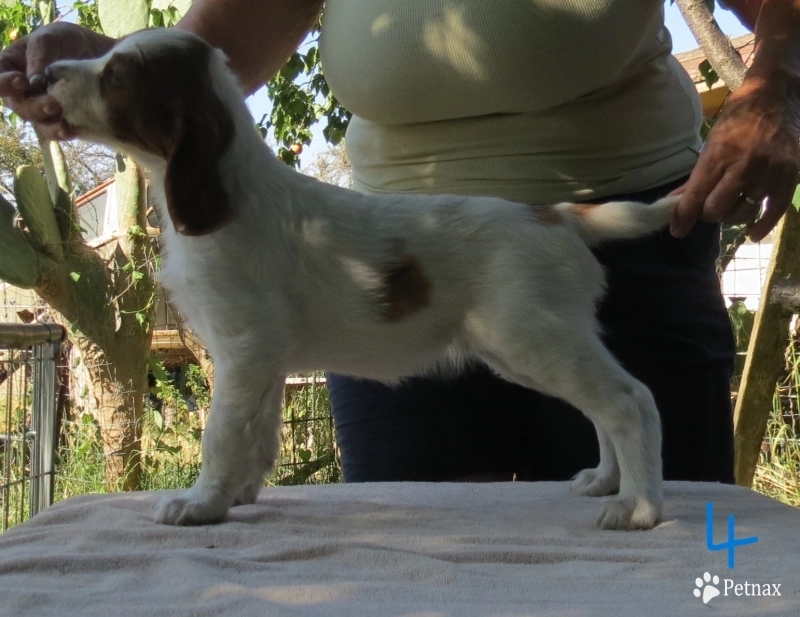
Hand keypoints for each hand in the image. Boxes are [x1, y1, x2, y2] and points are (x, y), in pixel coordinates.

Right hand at [0, 22, 114, 138]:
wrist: (97, 54)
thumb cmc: (67, 40)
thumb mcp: (51, 38)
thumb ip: (39, 54)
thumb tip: (33, 80)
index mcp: (10, 66)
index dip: (4, 84)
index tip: (21, 81)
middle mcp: (21, 89)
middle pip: (18, 104)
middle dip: (33, 107)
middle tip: (53, 104)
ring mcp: (39, 104)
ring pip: (36, 120)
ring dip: (48, 124)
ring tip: (63, 124)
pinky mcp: (58, 117)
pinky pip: (53, 129)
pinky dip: (60, 132)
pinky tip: (71, 132)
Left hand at [670, 76, 799, 242]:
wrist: (777, 97)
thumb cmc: (738, 119)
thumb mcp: (711, 144)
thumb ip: (695, 177)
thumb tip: (673, 203)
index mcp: (719, 155)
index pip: (696, 196)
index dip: (683, 217)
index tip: (677, 231)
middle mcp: (744, 166)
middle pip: (717, 210)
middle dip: (709, 213)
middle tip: (711, 206)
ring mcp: (769, 172)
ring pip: (742, 213)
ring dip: (733, 215)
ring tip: (733, 204)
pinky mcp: (789, 177)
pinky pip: (772, 213)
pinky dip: (761, 227)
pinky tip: (753, 234)